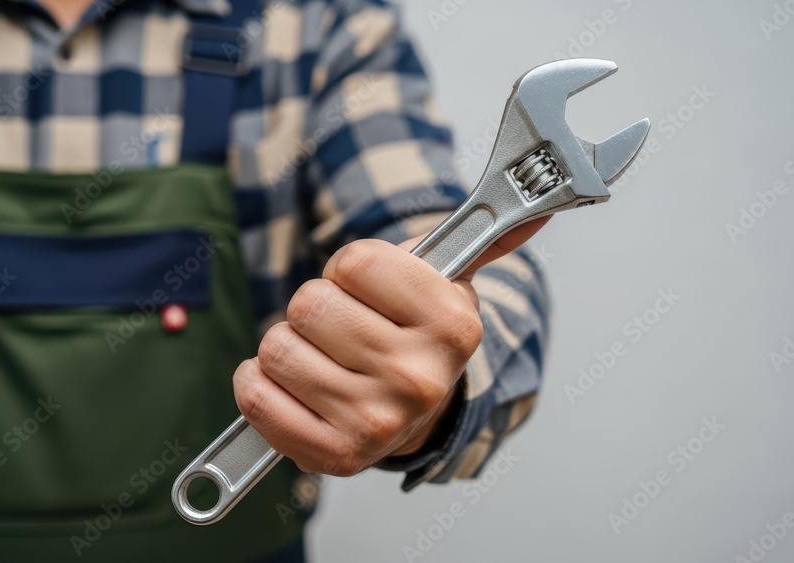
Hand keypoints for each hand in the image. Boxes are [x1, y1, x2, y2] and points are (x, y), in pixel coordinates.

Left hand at [233, 217, 548, 475]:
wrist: (415, 419)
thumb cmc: (413, 341)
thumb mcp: (446, 287)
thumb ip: (478, 243)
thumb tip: (538, 214)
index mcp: (451, 326)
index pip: (355, 262)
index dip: (349, 269)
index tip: (368, 291)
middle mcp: (419, 377)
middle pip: (310, 304)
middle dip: (316, 310)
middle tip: (344, 332)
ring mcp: (376, 421)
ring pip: (277, 347)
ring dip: (287, 347)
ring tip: (322, 362)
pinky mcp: (333, 455)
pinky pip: (255, 395)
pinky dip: (258, 385)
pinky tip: (290, 387)